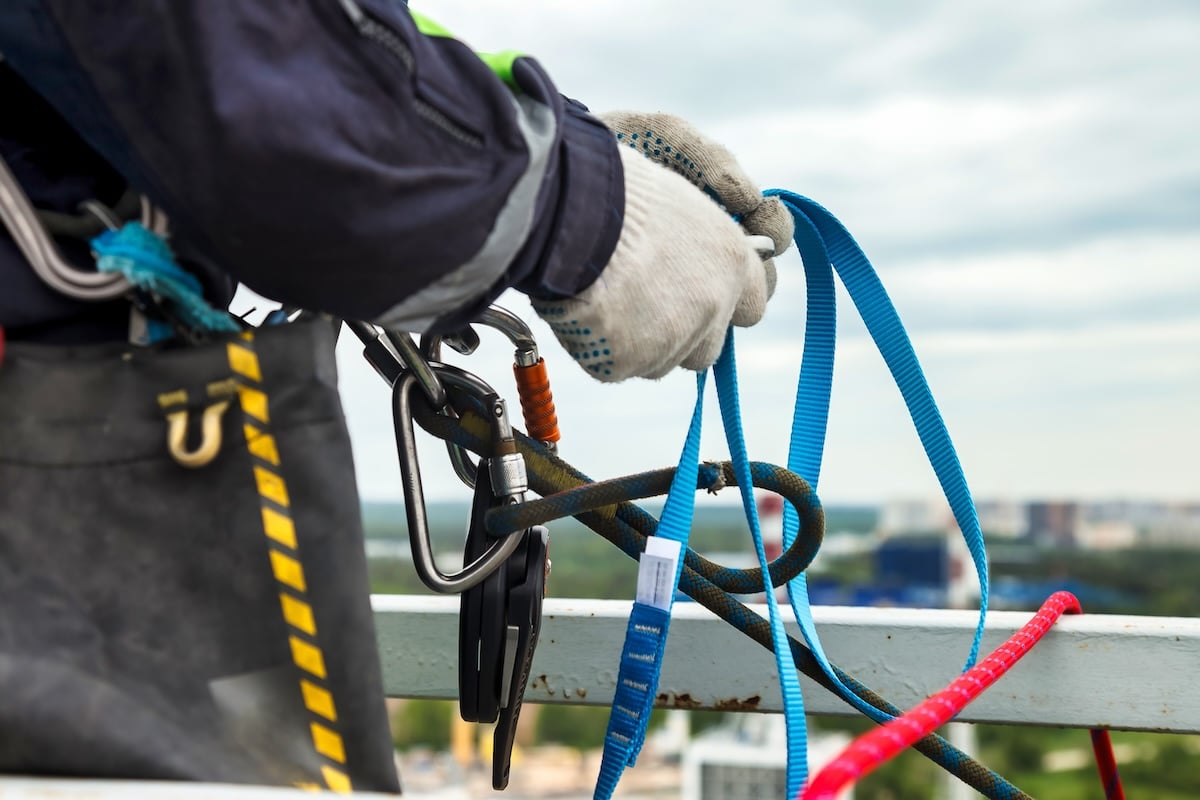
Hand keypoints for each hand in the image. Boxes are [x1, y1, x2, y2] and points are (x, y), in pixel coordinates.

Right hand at [532, 114, 791, 381]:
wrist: (561, 209)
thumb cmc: (615, 176)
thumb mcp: (679, 159)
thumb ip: (720, 199)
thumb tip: (753, 235)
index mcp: (731, 260)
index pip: (753, 302)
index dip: (726, 299)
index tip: (699, 288)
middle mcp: (712, 306)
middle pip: (710, 346)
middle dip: (684, 330)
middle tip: (645, 296)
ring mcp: (671, 340)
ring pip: (663, 360)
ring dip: (642, 339)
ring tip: (606, 296)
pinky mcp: (627, 363)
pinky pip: (619, 366)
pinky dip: (602, 347)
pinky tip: (584, 308)